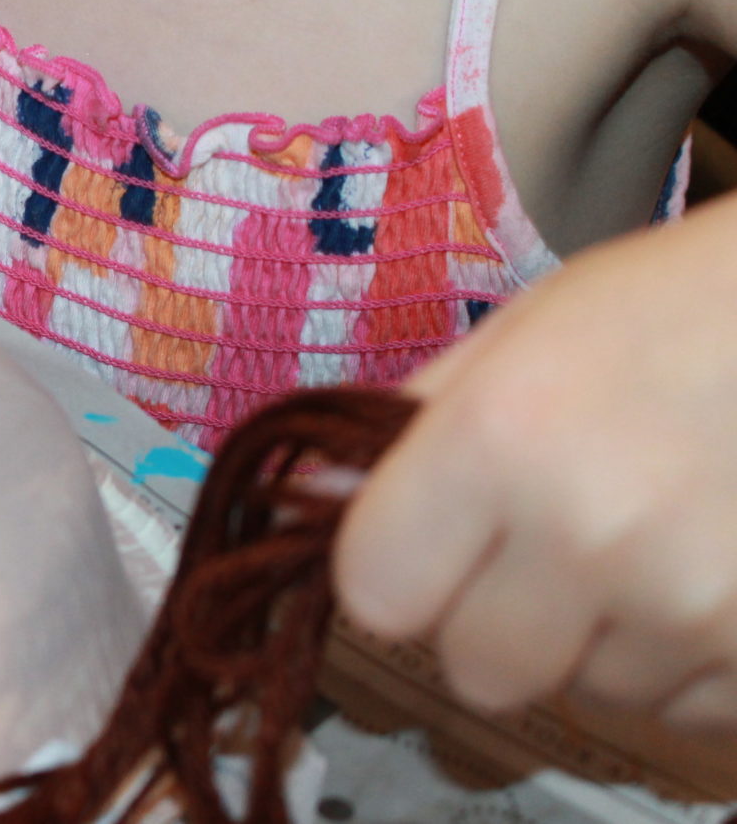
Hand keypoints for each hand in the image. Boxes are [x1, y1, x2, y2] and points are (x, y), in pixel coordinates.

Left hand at [333, 198, 736, 731]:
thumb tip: (323, 501)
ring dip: (604, 636)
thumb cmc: (674, 310)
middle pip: (477, 671)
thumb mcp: (521, 334)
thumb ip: (415, 427)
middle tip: (547, 546)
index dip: (397, 573)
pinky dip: (689, 660)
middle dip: (498, 622)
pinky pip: (684, 710)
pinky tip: (712, 567)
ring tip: (654, 534)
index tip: (428, 545)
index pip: (375, 597)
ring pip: (589, 691)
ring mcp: (692, 607)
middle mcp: (590, 534)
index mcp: (499, 439)